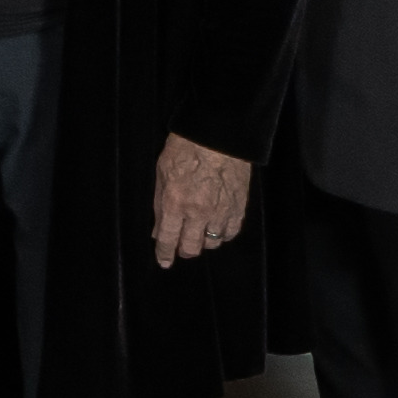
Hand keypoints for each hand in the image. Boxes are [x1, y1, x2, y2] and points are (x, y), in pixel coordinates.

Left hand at [150, 133, 254, 266]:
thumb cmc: (185, 148)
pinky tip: (217, 228)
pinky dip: (223, 234)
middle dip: (184, 250)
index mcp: (175, 203)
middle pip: (192, 247)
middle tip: (181, 247)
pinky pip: (231, 232)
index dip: (164, 254)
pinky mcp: (238, 207)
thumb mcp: (161, 173)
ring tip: (199, 233)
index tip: (164, 262)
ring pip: (213, 242)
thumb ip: (159, 205)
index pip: (168, 239)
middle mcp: (198, 212)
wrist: (218, 135)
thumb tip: (158, 230)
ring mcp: (221, 211)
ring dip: (204, 241)